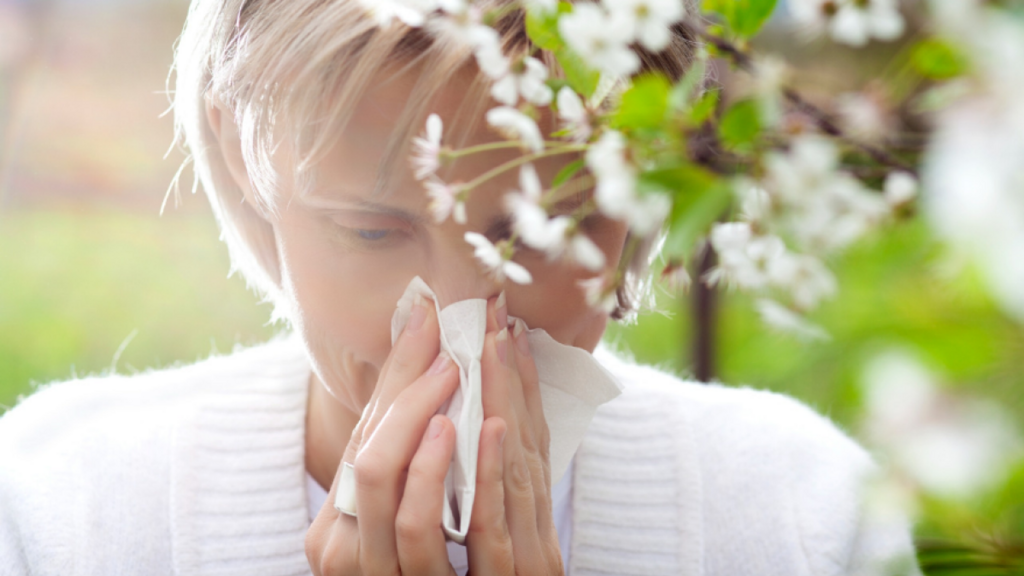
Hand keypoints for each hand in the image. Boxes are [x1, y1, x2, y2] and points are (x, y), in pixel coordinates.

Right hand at [305, 294, 459, 575]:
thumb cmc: (422, 561)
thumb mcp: (400, 501)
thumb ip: (399, 438)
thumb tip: (417, 335)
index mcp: (336, 530)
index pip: (360, 443)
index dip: (394, 380)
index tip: (428, 319)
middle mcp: (354, 560)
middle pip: (370, 470)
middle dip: (408, 402)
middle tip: (448, 349)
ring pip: (407, 510)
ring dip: (436, 438)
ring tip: (458, 382)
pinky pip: (464, 539)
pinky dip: (477, 477)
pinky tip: (495, 428)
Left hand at [466, 295, 563, 574]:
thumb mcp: (494, 551)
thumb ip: (486, 505)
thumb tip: (474, 433)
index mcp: (531, 527)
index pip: (530, 443)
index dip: (521, 385)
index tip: (509, 331)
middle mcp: (537, 537)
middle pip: (526, 444)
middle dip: (510, 377)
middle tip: (498, 317)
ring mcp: (528, 561)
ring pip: (517, 470)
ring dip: (505, 404)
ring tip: (495, 347)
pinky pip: (497, 523)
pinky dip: (495, 472)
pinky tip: (492, 426)